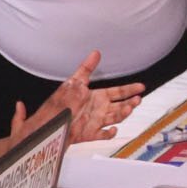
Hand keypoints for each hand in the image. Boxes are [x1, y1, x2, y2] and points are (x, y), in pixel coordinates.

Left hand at [13, 51, 144, 144]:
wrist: (46, 123)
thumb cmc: (59, 102)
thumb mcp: (74, 82)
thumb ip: (86, 68)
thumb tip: (96, 53)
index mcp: (96, 97)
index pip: (118, 92)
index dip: (130, 89)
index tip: (140, 87)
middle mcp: (98, 109)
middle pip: (121, 105)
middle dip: (131, 102)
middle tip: (138, 99)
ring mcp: (95, 122)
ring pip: (116, 118)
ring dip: (124, 113)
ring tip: (129, 108)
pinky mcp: (90, 134)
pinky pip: (104, 135)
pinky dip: (110, 133)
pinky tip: (113, 129)